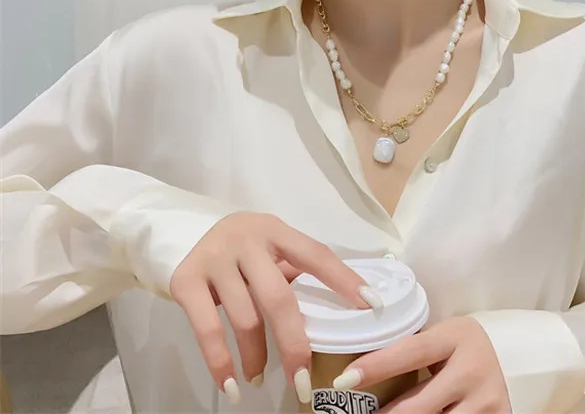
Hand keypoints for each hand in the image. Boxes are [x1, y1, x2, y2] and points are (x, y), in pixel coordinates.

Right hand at [169, 212, 383, 403]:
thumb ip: (291, 270)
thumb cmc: (240, 249)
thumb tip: (335, 313)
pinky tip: (231, 385)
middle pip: (279, 297)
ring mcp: (215, 258)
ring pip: (245, 318)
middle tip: (303, 379)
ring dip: (257, 356)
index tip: (371, 306)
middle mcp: (247, 239)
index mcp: (275, 230)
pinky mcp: (186, 280)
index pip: (316, 255)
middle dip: (294, 343)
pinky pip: (207, 330)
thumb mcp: (268, 248)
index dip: (344, 280)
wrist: (181, 231)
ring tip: (261, 377)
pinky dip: (221, 363)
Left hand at [331, 316, 510, 412]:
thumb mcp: (439, 339)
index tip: (345, 378)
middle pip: (420, 405)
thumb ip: (409, 348)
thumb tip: (355, 366)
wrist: (501, 359)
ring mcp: (487, 400)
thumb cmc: (455, 349)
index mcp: (455, 337)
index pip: (411, 352)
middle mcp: (474, 369)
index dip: (378, 365)